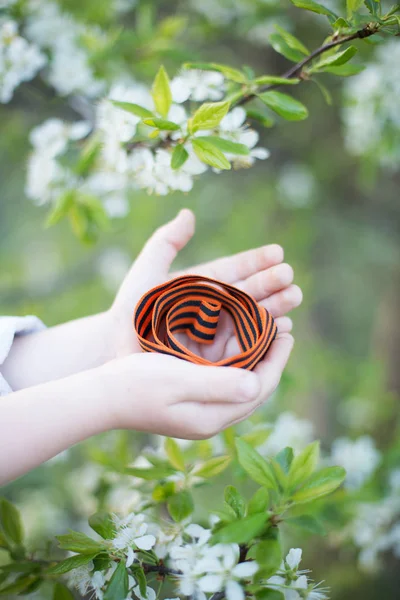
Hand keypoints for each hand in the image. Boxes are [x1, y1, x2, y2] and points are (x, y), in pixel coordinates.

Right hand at [1, 330, 293, 483]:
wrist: (102, 397)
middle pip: (254, 389)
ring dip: (254, 360)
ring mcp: (199, 414)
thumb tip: (257, 384)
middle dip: (271, 360)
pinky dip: (234, 363)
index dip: (278, 361)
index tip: (288, 332)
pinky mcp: (188, 405)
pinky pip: (222, 383)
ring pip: (239, 386)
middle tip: (282, 329)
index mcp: (213, 417)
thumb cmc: (136, 384)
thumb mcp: (177, 379)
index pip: (259, 389)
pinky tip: (233, 344)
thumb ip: (218, 382)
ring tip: (264, 332)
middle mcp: (211, 419)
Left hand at [110, 209, 301, 357]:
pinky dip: (267, 338)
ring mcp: (219, 333)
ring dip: (276, 308)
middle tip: (290, 277)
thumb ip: (166, 242)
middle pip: (249, 293)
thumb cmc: (132, 310)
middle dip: (272, 284)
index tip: (277, 252)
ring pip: (254, 318)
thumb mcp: (147, 272)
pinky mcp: (220, 358)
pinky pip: (248, 346)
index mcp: (202, 285)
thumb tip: (188, 213)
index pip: (234, 269)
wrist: (119, 349)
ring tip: (293, 297)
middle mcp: (215, 308)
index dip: (256, 260)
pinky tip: (283, 329)